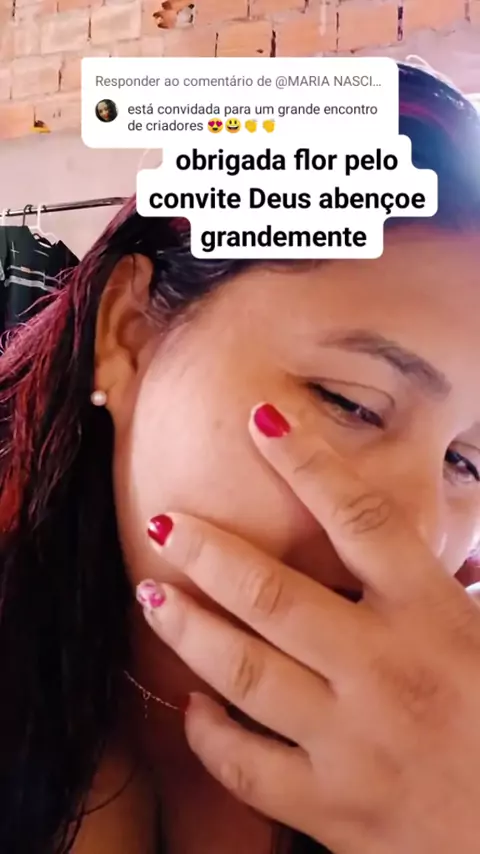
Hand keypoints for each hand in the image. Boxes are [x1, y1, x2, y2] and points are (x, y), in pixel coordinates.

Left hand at [138, 402, 479, 853]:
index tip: (261, 419)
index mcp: (434, 619)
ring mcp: (352, 742)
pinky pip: (247, 766)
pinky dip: (209, 734)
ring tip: (152, 592)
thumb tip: (438, 540)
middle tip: (164, 521)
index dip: (308, 462)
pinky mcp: (332, 808)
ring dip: (187, 628)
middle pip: (274, 595)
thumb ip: (456, 582)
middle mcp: (385, 671)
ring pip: (243, 674)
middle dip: (210, 551)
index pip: (362, 518)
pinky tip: (192, 706)